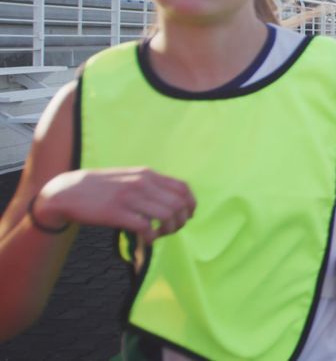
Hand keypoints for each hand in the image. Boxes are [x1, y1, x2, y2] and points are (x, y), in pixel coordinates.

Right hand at [36, 168, 194, 243]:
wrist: (66, 192)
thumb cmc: (100, 188)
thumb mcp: (128, 178)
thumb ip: (150, 184)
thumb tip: (174, 200)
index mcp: (147, 174)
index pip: (182, 188)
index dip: (191, 205)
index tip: (187, 216)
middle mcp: (142, 183)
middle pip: (179, 204)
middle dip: (181, 221)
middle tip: (171, 230)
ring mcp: (129, 197)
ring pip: (167, 215)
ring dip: (168, 230)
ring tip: (158, 235)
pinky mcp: (117, 213)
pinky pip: (146, 227)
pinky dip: (151, 237)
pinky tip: (146, 240)